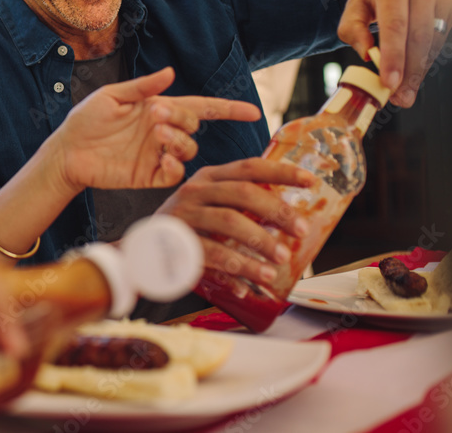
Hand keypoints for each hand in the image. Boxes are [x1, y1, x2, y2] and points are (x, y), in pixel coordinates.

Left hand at [52, 67, 261, 190]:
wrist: (66, 152)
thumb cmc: (85, 121)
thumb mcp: (112, 96)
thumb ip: (142, 87)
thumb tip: (171, 73)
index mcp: (157, 109)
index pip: (201, 108)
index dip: (227, 110)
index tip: (253, 111)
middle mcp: (162, 132)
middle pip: (194, 126)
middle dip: (182, 118)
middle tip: (156, 114)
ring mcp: (157, 155)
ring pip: (189, 150)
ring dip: (179, 140)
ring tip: (156, 132)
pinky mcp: (149, 177)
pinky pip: (174, 174)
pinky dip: (174, 166)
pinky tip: (162, 159)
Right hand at [154, 158, 314, 287]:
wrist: (140, 249)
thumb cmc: (186, 227)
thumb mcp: (208, 204)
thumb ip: (239, 204)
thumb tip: (290, 217)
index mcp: (209, 177)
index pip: (249, 167)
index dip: (281, 172)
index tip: (310, 181)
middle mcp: (195, 191)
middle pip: (243, 193)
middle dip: (276, 211)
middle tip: (300, 230)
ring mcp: (185, 215)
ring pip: (229, 223)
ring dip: (260, 242)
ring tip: (281, 261)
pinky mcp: (177, 242)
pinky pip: (212, 255)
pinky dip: (236, 269)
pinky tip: (250, 285)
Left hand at [338, 0, 451, 106]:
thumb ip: (352, 28)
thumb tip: (367, 55)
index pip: (395, 25)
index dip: (394, 57)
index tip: (390, 83)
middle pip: (417, 38)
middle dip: (408, 72)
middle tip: (399, 98)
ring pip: (431, 42)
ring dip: (419, 71)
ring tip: (405, 93)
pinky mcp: (451, 7)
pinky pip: (439, 39)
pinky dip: (426, 59)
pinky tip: (415, 73)